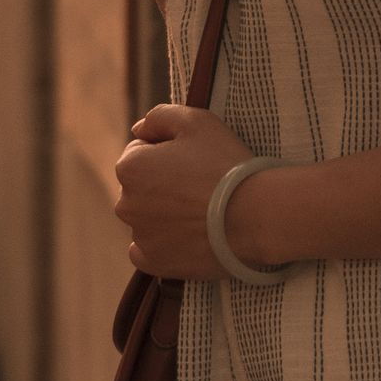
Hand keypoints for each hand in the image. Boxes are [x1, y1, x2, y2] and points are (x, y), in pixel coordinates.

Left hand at [111, 104, 256, 279]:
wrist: (255, 215)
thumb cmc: (226, 165)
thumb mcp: (196, 121)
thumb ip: (159, 117)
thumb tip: (138, 130)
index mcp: (129, 167)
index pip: (140, 153)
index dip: (168, 154)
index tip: (193, 163)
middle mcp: (125, 203)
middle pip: (141, 188)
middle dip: (162, 185)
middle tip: (199, 188)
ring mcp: (140, 236)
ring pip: (146, 220)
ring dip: (163, 215)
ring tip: (200, 213)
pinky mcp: (155, 262)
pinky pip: (148, 252)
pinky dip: (163, 246)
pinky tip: (186, 237)